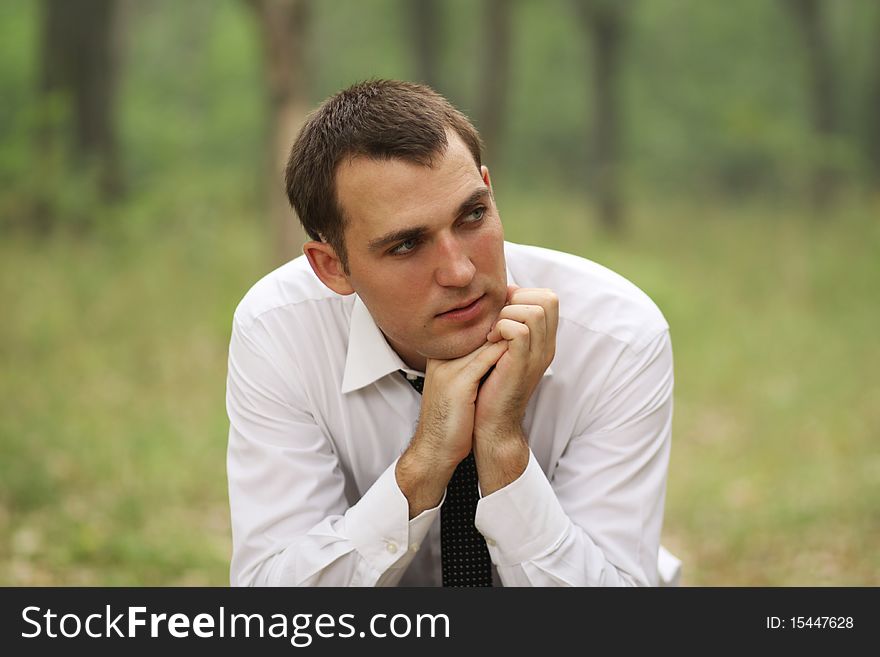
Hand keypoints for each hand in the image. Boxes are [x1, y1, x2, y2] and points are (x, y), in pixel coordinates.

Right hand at [396, 340, 507, 516]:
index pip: (468, 332)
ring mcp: (448, 369)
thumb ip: (470, 367)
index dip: (492, 328)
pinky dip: (503, 354)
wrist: (434, 450)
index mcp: (439, 358)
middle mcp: (441, 359)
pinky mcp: (458, 384)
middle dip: (500, 328)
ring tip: (524, 334)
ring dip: (505, 338)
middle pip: (474, 332)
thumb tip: (495, 352)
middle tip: (522, 326)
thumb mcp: (458, 388)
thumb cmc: (451, 421)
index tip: (511, 327)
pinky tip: (518, 352)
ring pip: (482, 342)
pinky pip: (485, 360)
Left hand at [473, 286, 557, 490]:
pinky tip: (489, 341)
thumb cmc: (489, 385)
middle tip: (497, 318)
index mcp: (544, 340)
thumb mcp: (502, 350)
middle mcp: (546, 346)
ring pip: (534, 311)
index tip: (500, 308)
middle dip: (517, 299)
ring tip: (492, 331)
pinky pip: (519, 331)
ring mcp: (537, 356)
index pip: (549, 297)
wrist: (491, 423)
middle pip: (548, 298)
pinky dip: (501, 328)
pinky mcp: (521, 365)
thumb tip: (501, 295)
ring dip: (507, 313)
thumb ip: (507, 325)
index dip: (523, 293)